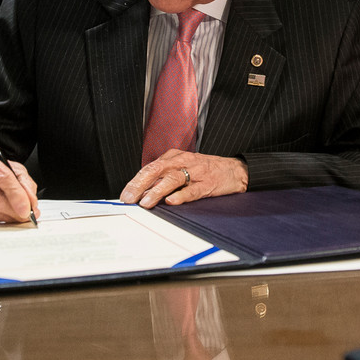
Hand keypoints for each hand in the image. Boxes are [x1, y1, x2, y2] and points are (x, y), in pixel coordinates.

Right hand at [0, 143, 39, 222]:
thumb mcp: (10, 166)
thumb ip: (24, 181)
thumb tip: (30, 202)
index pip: (1, 176)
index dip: (16, 194)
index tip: (28, 208)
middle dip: (15, 210)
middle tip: (28, 215)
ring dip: (10, 217)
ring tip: (19, 214)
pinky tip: (3, 213)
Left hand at [121, 151, 247, 207]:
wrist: (234, 169)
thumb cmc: (205, 169)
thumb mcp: (182, 166)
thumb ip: (163, 177)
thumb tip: (142, 192)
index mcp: (174, 157)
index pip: (150, 168)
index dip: (136, 181)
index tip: (125, 194)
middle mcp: (183, 162)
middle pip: (157, 170)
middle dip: (140, 185)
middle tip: (129, 198)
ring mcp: (195, 173)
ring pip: (172, 179)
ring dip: (157, 191)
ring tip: (146, 202)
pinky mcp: (207, 184)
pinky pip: (192, 190)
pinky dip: (181, 196)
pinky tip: (171, 201)